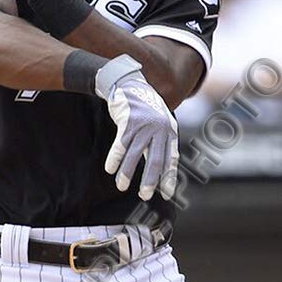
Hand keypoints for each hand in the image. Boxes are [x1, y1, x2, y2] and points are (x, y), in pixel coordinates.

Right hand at [102, 62, 178, 200]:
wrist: (130, 85)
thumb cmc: (145, 109)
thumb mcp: (160, 123)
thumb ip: (161, 143)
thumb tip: (161, 171)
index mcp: (169, 131)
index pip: (171, 159)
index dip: (169, 178)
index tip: (166, 194)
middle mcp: (159, 129)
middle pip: (155, 160)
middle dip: (149, 180)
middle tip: (144, 196)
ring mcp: (143, 125)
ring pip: (134, 155)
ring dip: (127, 173)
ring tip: (121, 186)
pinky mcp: (128, 121)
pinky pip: (120, 145)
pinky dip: (115, 158)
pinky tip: (110, 170)